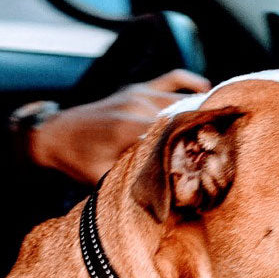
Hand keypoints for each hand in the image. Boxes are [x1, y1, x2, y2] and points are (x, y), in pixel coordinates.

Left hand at [27, 69, 211, 184]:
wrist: (51, 134)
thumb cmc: (76, 161)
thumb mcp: (103, 178)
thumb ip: (133, 182)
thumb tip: (164, 199)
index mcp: (128, 129)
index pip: (174, 134)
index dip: (198, 144)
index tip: (218, 154)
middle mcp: (137, 105)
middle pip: (183, 116)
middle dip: (204, 129)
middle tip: (227, 141)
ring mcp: (138, 93)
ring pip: (181, 99)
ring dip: (200, 109)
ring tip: (222, 122)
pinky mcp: (136, 88)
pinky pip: (171, 78)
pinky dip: (190, 82)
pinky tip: (206, 89)